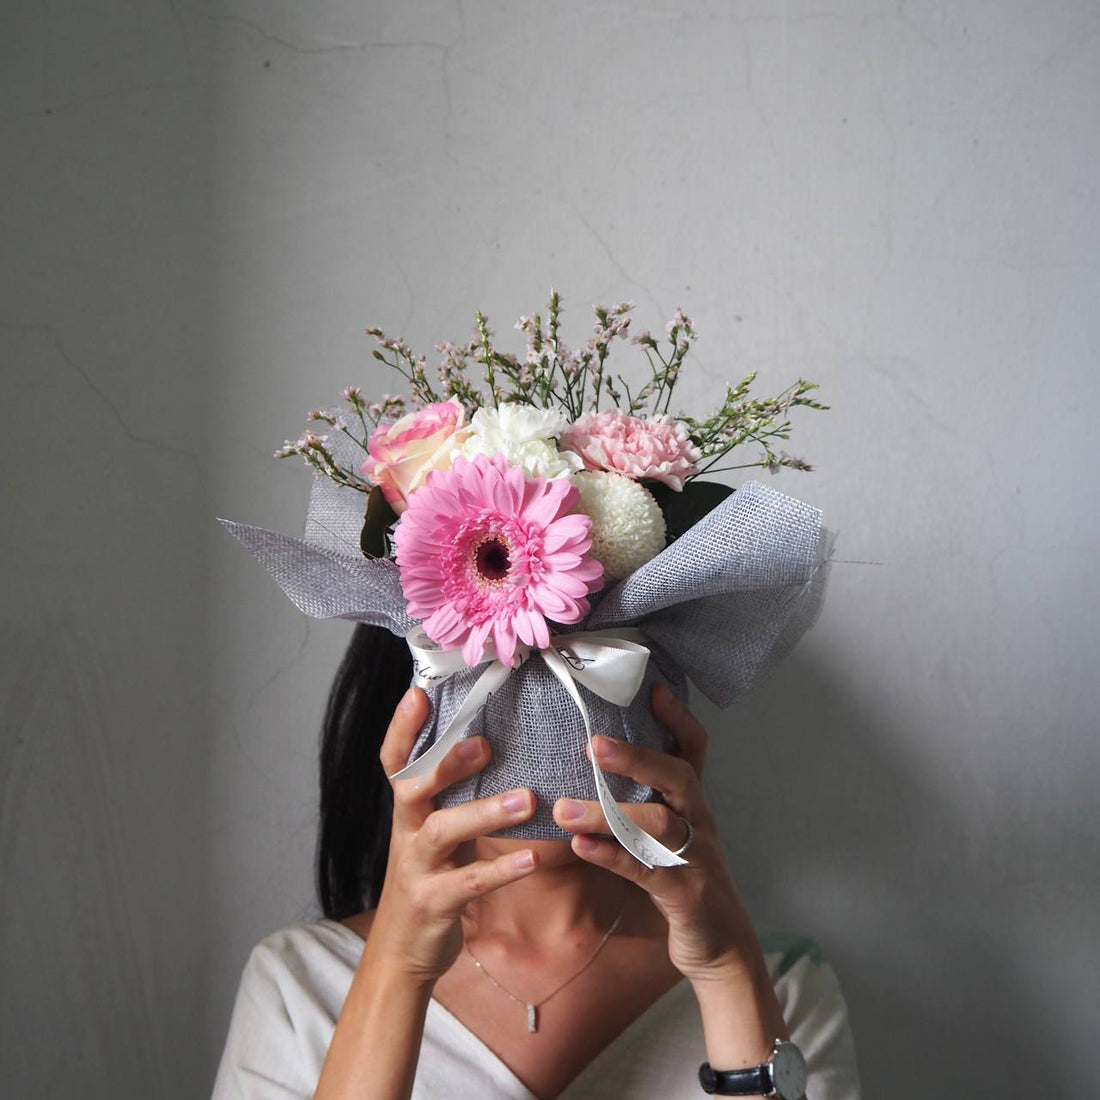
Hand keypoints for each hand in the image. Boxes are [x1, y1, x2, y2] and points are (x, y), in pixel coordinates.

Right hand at [370, 685, 540, 984]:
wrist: (400, 952)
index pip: (394, 761)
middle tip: (485, 743)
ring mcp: (417, 868)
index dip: (402, 728)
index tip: (419, 692)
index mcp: (407, 811)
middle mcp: (406, 833)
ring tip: (527, 799)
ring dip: (485, 813)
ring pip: (443, 833)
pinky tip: (533, 859)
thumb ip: (452, 795)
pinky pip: (469, 883)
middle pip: (413, 789)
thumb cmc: (428, 879)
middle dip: (445, 764)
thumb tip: (487, 742)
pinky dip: (502, 870)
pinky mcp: (434, 903)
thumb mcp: (432, 833)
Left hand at [552, 682, 759, 984]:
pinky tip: (580, 847)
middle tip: (592, 743)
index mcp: (693, 803)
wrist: (720, 948)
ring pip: (657, 824)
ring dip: (608, 813)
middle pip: (677, 776)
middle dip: (636, 757)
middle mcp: (698, 822)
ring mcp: (695, 857)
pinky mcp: (685, 894)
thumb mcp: (666, 835)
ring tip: (563, 809)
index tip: (654, 689)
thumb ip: (639, 803)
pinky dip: (612, 856)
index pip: (694, 750)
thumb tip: (590, 768)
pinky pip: (646, 870)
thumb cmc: (682, 881)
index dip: (678, 718)